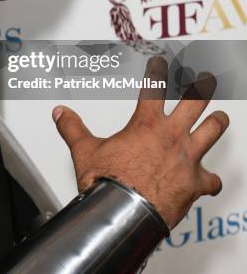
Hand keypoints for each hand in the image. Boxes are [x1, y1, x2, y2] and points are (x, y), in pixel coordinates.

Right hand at [52, 56, 228, 229]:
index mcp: (145, 124)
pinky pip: (211, 180)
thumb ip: (73, 129)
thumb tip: (60, 113)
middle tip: (206, 77)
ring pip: (212, 131)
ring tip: (220, 116)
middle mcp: (170, 136)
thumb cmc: (108, 184)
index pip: (154, 87)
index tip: (162, 62)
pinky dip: (210, 180)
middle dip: (202, 86)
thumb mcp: (85, 151)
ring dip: (216, 123)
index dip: (158, 71)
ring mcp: (186, 158)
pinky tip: (211, 181)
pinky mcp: (195, 183)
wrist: (124, 216)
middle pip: (194, 101)